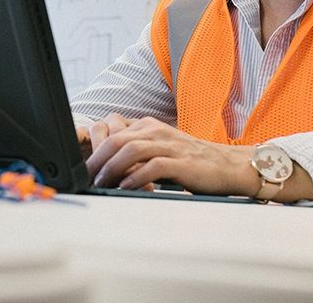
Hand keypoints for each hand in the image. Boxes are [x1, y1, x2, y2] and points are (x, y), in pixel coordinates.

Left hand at [86, 116, 259, 195]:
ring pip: (131, 150)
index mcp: (149, 126)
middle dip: (96, 159)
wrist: (229, 165)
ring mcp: (169, 145)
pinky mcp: (181, 162)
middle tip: (85, 177)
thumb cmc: (192, 161)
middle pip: (116, 139)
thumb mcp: (160, 149)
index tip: (83, 167)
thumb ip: (137, 153)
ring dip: (111, 167)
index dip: (94, 148)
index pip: (113, 132)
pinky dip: (136, 177)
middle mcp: (156, 131)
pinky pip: (153, 166)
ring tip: (100, 183)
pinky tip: (125, 186)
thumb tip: (107, 168)